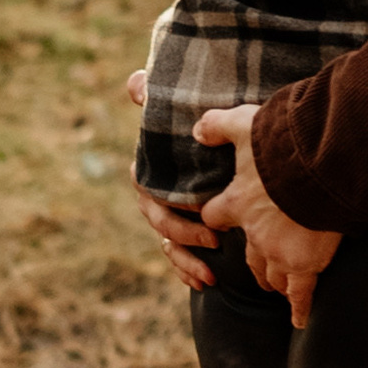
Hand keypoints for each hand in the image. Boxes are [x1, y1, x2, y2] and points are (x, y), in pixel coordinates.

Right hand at [123, 67, 217, 287]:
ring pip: (169, 244)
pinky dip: (188, 272)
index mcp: (154, 169)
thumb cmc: (202, 126)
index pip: (149, 188)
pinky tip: (205, 282)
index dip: (168, 201)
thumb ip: (157, 95)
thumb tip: (135, 85)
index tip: (196, 207)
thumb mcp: (186, 108)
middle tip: (214, 236)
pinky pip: (179, 259)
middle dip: (184, 232)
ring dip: (186, 260)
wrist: (233, 150)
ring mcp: (172, 217)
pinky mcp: (187, 235)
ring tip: (210, 274)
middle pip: (160, 220)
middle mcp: (158, 196)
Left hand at [196, 103, 342, 326]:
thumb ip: (217, 126)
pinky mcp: (305, 263)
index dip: (216, 216)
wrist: (319, 163)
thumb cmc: (282, 141)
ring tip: (277, 289)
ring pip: (270, 274)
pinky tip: (298, 320)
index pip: (215, 215)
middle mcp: (254, 231)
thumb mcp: (243, 124)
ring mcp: (279, 251)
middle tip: (257, 268)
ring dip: (272, 281)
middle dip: (250, 260)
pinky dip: (299, 307)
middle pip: (246, 254)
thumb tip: (196, 128)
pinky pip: (300, 293)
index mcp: (236, 201)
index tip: (219, 218)